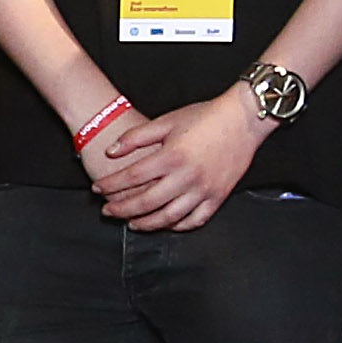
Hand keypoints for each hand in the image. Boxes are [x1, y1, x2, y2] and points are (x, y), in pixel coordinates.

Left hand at [91, 87, 268, 233]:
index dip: (111, 185)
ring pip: (169, 217)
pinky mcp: (218, 197)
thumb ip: (136, 137)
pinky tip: (165, 224)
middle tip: (107, 211)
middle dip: (122, 209)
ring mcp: (204, 190)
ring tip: (131, 222)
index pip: (132, 177)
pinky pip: (195, 220)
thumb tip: (111, 152)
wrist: (244, 119)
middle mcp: (187, 177)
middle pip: (146, 202)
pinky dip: (177, 226)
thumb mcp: (166, 121)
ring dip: (146, 223)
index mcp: (171, 157)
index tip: (98, 189)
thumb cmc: (204, 117)